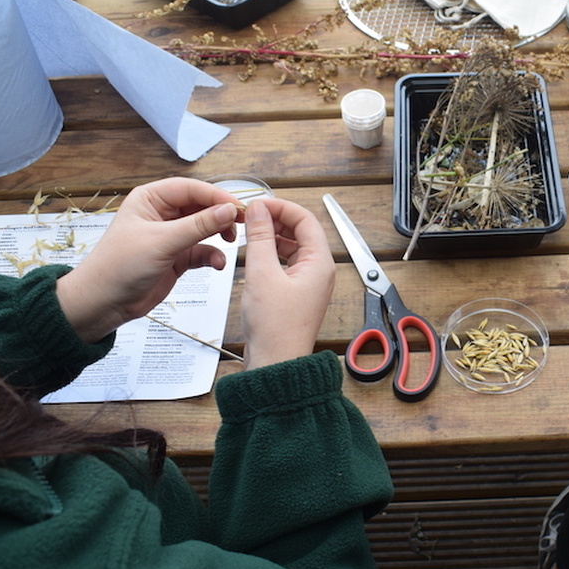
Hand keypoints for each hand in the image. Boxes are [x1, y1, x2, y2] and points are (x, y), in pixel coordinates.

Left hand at [57, 178, 242, 342]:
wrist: (103, 303)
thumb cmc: (119, 266)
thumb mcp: (162, 241)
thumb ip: (198, 225)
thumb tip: (229, 210)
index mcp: (151, 199)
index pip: (191, 188)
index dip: (216, 196)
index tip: (238, 207)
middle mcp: (162, 214)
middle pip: (202, 206)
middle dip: (221, 215)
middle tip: (241, 224)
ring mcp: (171, 236)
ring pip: (205, 228)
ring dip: (219, 234)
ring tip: (231, 242)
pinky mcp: (177, 257)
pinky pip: (202, 250)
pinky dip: (213, 255)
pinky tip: (217, 264)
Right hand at [239, 198, 335, 368]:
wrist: (275, 363)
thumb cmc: (275, 327)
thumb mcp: (262, 274)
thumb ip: (260, 237)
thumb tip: (259, 210)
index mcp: (319, 262)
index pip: (305, 219)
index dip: (281, 207)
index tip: (258, 204)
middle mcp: (319, 271)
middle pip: (300, 232)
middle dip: (275, 220)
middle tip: (250, 216)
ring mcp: (308, 283)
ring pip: (292, 247)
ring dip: (271, 236)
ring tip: (249, 231)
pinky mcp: (296, 293)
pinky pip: (286, 263)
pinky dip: (270, 254)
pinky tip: (254, 252)